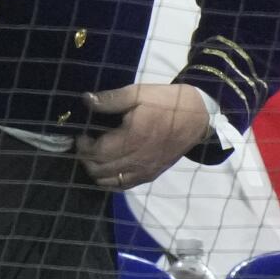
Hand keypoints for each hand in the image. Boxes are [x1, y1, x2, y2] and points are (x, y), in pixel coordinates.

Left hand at [76, 83, 211, 188]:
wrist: (197, 117)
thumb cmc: (166, 102)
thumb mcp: (138, 93)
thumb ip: (111, 99)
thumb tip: (87, 100)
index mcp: (133, 138)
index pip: (98, 152)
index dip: (83, 146)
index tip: (81, 135)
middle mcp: (137, 159)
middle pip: (100, 169)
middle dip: (86, 158)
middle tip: (85, 144)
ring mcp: (144, 170)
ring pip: (109, 181)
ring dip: (96, 171)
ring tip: (94, 155)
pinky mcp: (151, 175)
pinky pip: (124, 185)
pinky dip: (110, 180)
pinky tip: (108, 168)